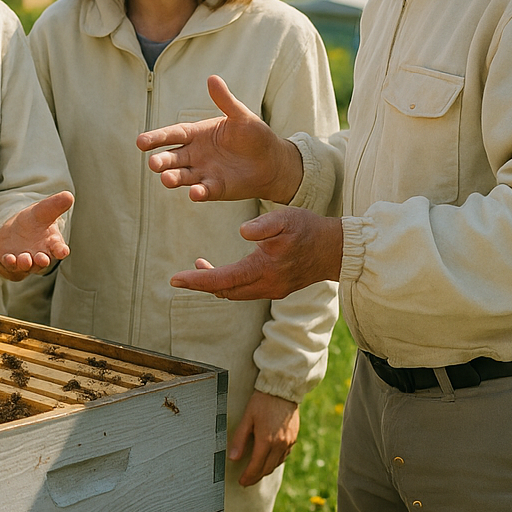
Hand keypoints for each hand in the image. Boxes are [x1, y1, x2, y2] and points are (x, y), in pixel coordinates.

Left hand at [0, 191, 73, 280]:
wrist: (14, 232)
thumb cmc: (33, 222)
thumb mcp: (42, 211)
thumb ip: (55, 205)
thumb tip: (69, 195)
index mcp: (51, 244)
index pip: (59, 249)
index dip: (61, 250)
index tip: (62, 251)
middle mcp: (40, 254)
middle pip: (44, 261)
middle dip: (43, 261)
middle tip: (42, 259)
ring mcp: (26, 260)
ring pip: (28, 265)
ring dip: (26, 263)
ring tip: (25, 258)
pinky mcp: (11, 262)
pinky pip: (11, 265)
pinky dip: (10, 263)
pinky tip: (9, 258)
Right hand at [136, 75, 303, 203]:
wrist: (273, 162)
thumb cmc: (255, 135)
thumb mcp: (241, 116)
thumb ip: (225, 100)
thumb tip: (212, 78)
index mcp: (197, 134)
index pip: (173, 134)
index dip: (156, 138)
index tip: (141, 142)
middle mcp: (195, 154)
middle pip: (172, 157)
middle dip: (161, 160)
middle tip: (153, 163)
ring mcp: (203, 172)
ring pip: (182, 175)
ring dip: (173, 178)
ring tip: (166, 179)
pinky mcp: (215, 188)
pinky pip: (204, 190)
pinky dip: (198, 192)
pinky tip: (195, 192)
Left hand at [171, 207, 341, 300]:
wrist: (336, 249)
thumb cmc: (309, 229)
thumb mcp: (286, 218)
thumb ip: (263, 225)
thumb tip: (242, 231)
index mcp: (263, 269)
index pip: (222, 280)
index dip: (197, 280)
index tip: (175, 279)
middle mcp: (266, 285)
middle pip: (224, 292)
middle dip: (201, 285)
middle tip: (181, 277)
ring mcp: (273, 290)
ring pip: (235, 294)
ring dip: (216, 284)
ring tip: (200, 268)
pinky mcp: (278, 289)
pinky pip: (247, 291)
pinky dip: (231, 284)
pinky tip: (226, 271)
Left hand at [231, 391, 299, 486]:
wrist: (282, 390)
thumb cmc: (262, 402)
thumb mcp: (247, 418)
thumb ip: (240, 439)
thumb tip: (233, 458)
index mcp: (267, 440)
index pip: (256, 466)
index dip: (248, 476)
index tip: (242, 482)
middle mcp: (280, 444)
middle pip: (267, 468)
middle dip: (256, 477)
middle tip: (246, 481)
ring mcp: (289, 442)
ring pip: (276, 464)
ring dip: (265, 470)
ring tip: (255, 473)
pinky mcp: (293, 439)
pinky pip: (284, 456)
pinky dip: (275, 461)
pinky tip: (268, 460)